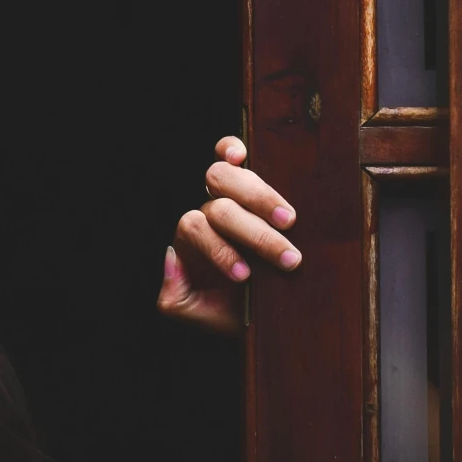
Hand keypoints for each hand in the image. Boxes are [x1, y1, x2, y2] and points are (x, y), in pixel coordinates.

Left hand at [157, 135, 299, 333]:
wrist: (261, 308)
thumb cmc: (229, 309)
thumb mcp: (196, 313)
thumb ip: (174, 296)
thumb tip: (171, 258)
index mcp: (192, 241)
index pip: (196, 228)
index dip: (220, 250)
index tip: (245, 278)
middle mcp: (208, 215)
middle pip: (219, 205)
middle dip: (253, 232)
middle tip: (286, 255)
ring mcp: (229, 197)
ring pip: (234, 180)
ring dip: (264, 201)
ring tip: (290, 223)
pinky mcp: (251, 186)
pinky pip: (228, 154)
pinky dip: (230, 148)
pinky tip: (242, 155)